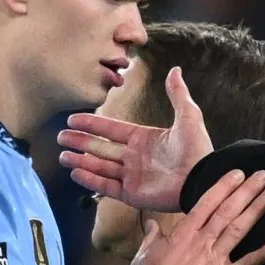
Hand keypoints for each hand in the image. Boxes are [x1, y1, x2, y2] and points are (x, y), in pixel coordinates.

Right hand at [58, 67, 213, 211]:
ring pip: (100, 167)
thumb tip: (175, 69)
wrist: (203, 179)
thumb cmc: (198, 148)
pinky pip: (107, 186)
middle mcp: (135, 157)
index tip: (73, 119)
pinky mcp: (132, 194)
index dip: (93, 124)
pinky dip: (91, 179)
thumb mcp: (188, 116)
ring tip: (63, 155)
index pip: (111, 129)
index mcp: (144, 138)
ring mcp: (132, 176)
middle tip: (61, 137)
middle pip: (101, 148)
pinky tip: (76, 171)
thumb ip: (178, 94)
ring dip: (81, 160)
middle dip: (81, 142)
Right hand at [129, 169, 264, 264]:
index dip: (224, 187)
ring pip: (238, 229)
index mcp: (184, 234)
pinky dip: (264, 253)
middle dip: (246, 191)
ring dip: (256, 211)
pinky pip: (247, 263)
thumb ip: (152, 235)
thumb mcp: (145, 254)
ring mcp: (215, 259)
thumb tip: (152, 223)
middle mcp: (202, 241)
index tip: (238, 174)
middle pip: (227, 211)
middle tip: (263, 176)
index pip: (207, 203)